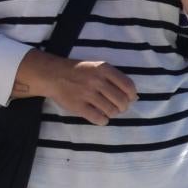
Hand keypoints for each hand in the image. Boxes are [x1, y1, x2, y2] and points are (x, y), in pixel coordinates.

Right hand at [18, 51, 136, 123]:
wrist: (53, 74)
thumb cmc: (80, 72)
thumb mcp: (99, 68)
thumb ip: (116, 79)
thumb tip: (135, 97)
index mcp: (104, 69)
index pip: (128, 86)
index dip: (132, 96)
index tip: (129, 99)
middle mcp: (96, 81)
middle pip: (122, 101)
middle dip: (123, 107)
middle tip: (117, 107)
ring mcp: (86, 93)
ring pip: (111, 111)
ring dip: (113, 114)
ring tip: (107, 110)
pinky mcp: (77, 105)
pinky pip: (98, 118)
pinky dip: (103, 120)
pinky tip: (100, 117)